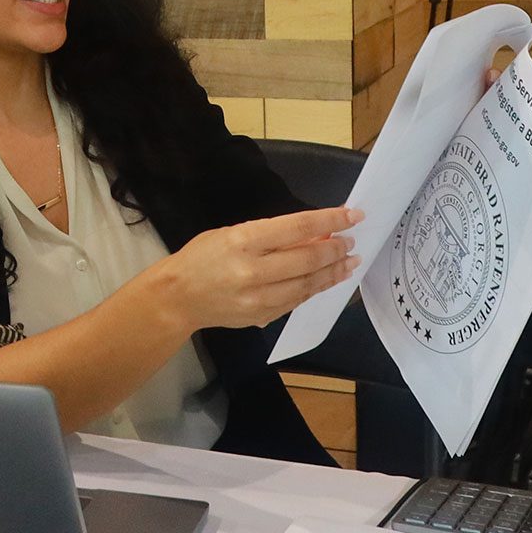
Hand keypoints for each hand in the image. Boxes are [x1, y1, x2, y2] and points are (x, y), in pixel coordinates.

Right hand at [155, 206, 361, 331]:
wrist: (179, 297)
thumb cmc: (202, 257)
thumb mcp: (232, 233)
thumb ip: (271, 235)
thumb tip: (314, 234)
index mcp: (243, 241)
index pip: (298, 228)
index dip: (330, 221)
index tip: (352, 216)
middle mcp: (253, 271)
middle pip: (308, 258)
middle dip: (336, 248)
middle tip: (351, 241)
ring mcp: (259, 298)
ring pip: (308, 283)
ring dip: (334, 271)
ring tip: (350, 261)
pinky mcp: (263, 316)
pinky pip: (298, 300)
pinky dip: (317, 288)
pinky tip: (329, 278)